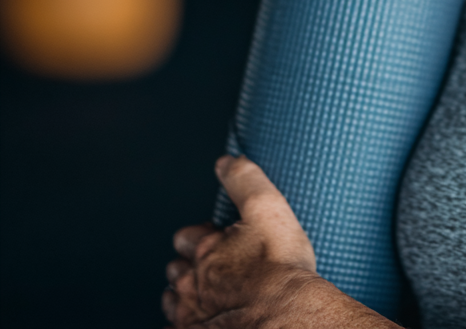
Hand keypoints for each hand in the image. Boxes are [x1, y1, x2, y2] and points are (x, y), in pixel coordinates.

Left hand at [163, 155, 341, 327]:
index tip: (215, 238)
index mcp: (206, 248)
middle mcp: (190, 282)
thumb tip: (226, 161)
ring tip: (209, 296)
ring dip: (186, 297)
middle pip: (177, 270)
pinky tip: (207, 322)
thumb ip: (244, 181)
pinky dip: (189, 325)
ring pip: (174, 303)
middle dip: (189, 266)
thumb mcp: (268, 209)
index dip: (200, 236)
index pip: (186, 236)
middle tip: (213, 268)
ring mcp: (190, 316)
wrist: (283, 319)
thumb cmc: (278, 268)